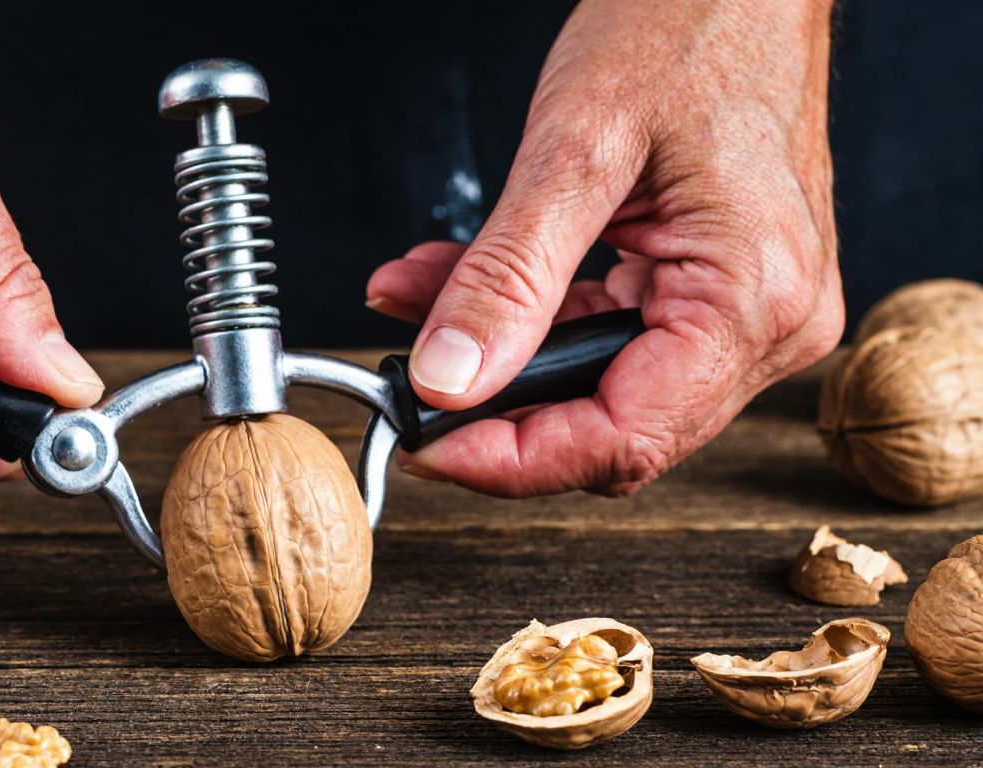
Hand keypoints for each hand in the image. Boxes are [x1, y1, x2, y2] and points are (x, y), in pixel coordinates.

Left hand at [366, 0, 842, 495]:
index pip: (621, 440)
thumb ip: (507, 277)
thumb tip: (447, 378)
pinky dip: (530, 312)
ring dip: (499, 348)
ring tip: (417, 294)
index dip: (512, 460)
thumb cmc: (690, 24)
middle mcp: (766, 323)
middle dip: (493, 399)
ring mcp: (745, 310)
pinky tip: (460, 280)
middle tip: (406, 375)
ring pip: (596, 380)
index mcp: (752, 301)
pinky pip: (608, 331)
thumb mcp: (575, 151)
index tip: (426, 445)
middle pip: (609, 424)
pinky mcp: (714, 287)